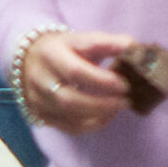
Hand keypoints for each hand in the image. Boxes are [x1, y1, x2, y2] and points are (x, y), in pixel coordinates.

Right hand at [19, 29, 136, 135]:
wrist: (31, 59)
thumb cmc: (66, 48)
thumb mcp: (83, 39)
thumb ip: (109, 43)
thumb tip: (136, 47)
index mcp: (51, 55)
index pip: (75, 72)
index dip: (102, 81)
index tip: (125, 84)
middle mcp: (40, 80)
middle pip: (69, 100)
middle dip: (101, 103)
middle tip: (126, 101)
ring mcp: (38, 101)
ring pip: (67, 116)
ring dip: (98, 115)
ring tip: (119, 107)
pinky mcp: (41, 115)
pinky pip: (67, 127)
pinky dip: (90, 125)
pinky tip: (106, 116)